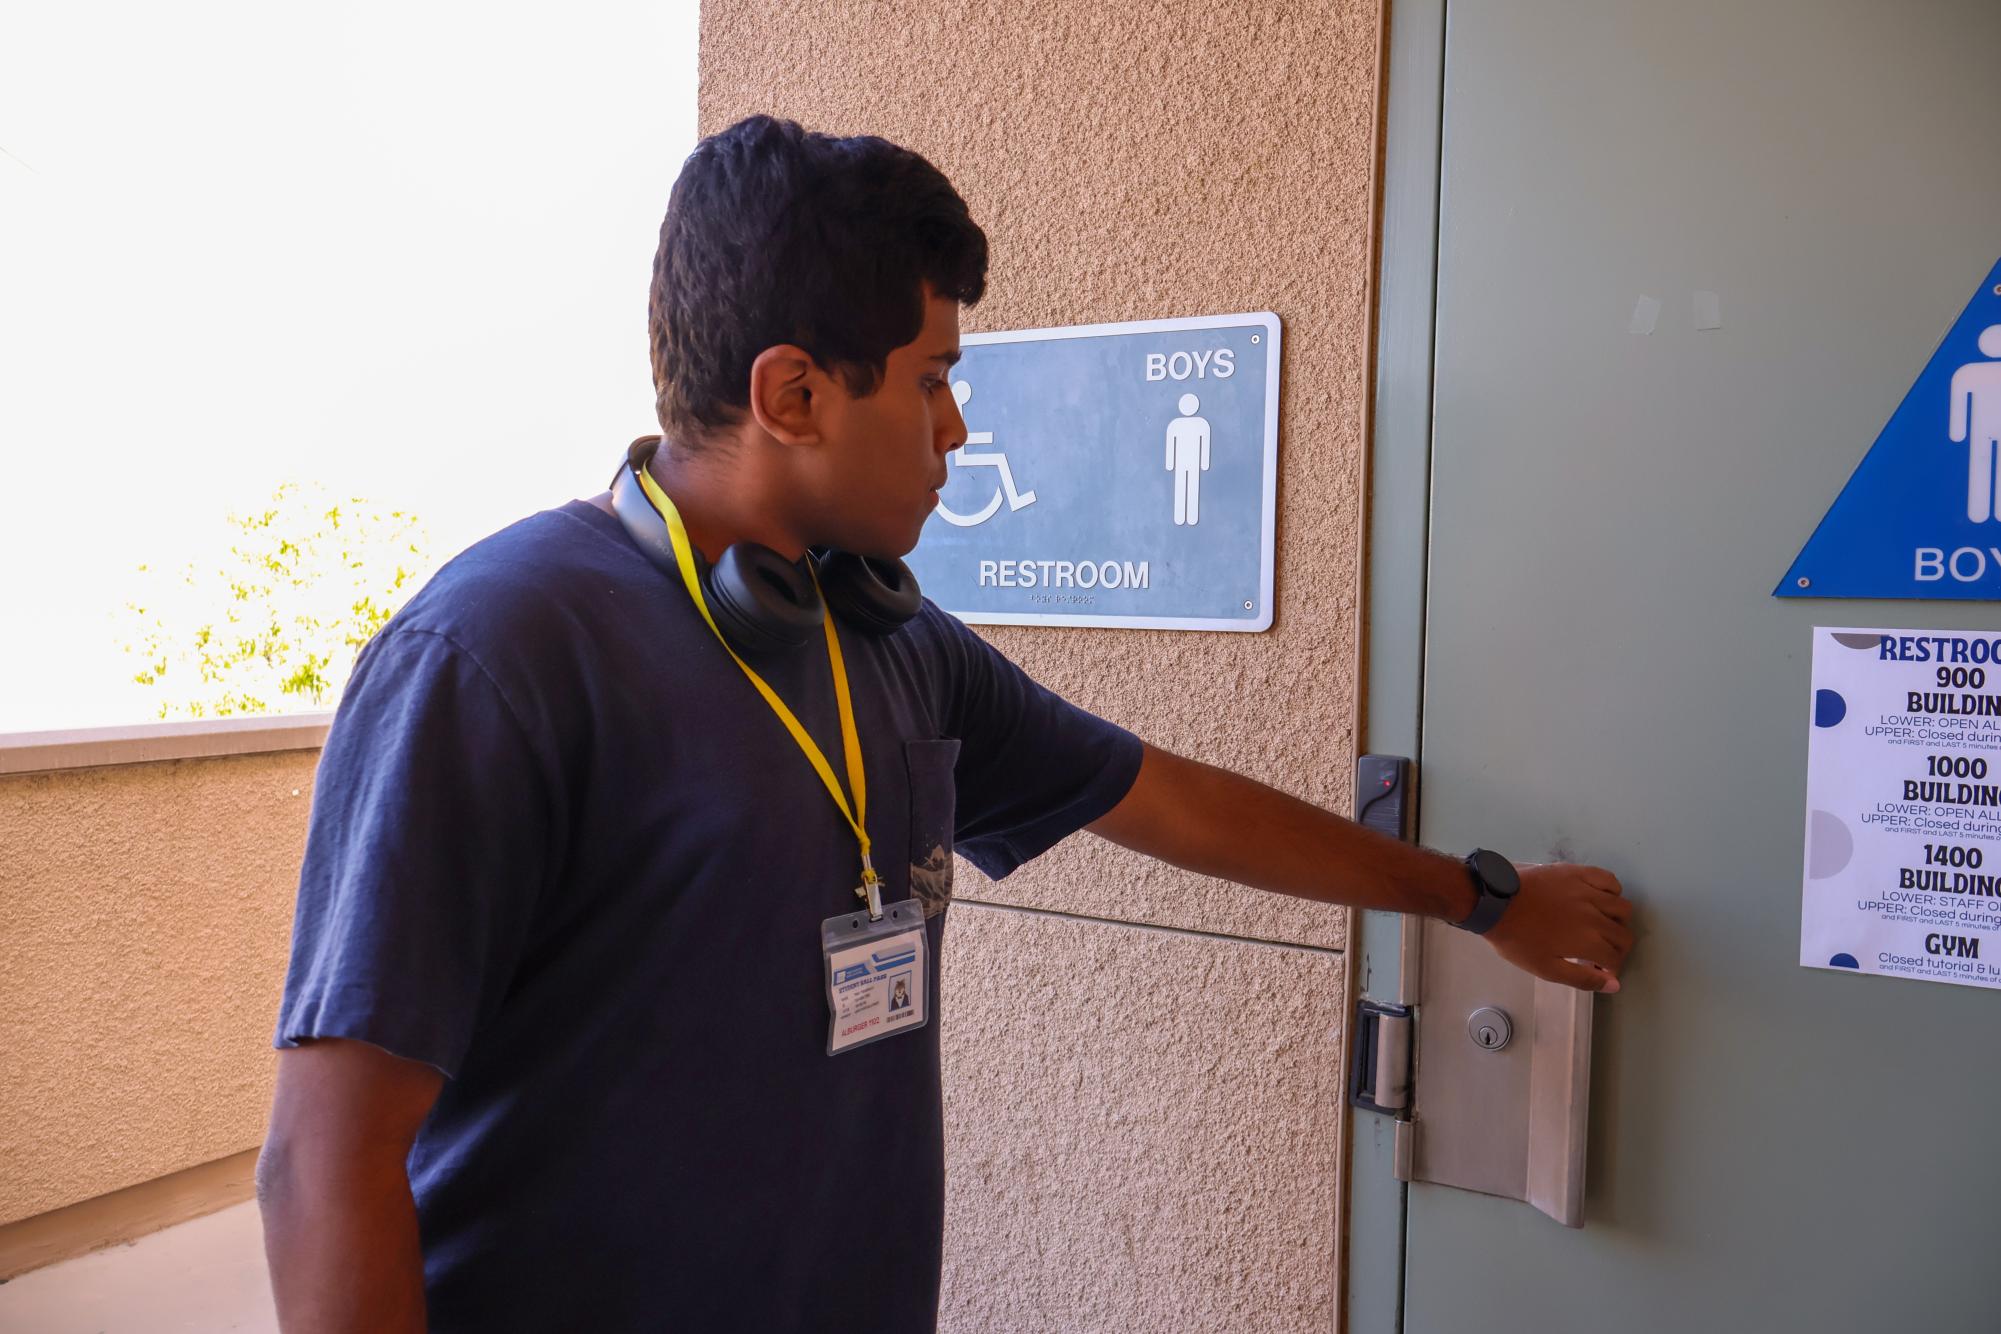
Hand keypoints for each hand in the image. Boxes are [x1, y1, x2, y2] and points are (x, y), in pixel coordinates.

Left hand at [1483, 863, 1633, 992]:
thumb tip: (1615, 985)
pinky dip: (1612, 892)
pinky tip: (1599, 899)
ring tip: (1600, 926)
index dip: (1610, 969)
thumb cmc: (1517, 939)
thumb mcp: (1546, 968)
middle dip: (1616, 949)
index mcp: (1588, 941)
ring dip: (1617, 922)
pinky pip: (1609, 880)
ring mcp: (1588, 891)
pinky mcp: (1578, 872)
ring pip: (1622, 908)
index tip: (1598, 969)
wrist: (1494, 901)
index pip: (1616, 958)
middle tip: (1599, 952)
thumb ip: (1583, 978)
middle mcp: (1595, 915)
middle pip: (1623, 935)